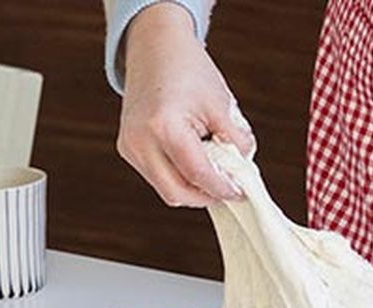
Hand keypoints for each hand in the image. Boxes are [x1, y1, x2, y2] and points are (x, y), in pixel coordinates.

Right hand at [116, 3, 254, 206]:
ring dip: (193, 188)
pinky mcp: (128, 148)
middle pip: (177, 194)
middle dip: (206, 196)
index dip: (223, 188)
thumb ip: (235, 142)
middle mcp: (139, 141)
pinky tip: (196, 161)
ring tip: (215, 170)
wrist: (155, 46)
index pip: (198, 175)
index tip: (242, 191)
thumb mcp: (221, 105)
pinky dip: (180, 177)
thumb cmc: (187, 70)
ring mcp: (129, 146)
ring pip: (166, 189)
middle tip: (230, 188)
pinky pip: (157, 177)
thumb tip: (244, 172)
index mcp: (163, 127)